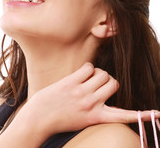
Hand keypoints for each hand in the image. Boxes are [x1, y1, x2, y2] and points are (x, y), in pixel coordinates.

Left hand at [18, 62, 158, 139]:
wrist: (39, 118)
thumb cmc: (60, 118)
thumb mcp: (82, 119)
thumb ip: (94, 108)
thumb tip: (101, 92)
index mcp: (97, 117)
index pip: (124, 116)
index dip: (142, 115)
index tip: (157, 114)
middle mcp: (92, 105)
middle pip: (114, 83)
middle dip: (108, 80)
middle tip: (97, 84)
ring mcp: (81, 93)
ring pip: (103, 73)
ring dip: (98, 73)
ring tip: (88, 79)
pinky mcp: (71, 83)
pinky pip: (89, 67)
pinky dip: (87, 68)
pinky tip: (80, 75)